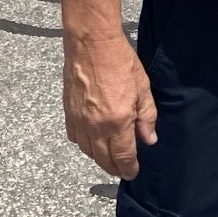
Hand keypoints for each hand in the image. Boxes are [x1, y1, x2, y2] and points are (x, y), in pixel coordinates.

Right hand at [62, 35, 157, 178]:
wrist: (92, 43)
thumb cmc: (120, 61)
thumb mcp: (143, 88)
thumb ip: (147, 117)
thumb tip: (149, 139)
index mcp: (117, 121)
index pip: (123, 156)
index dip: (129, 168)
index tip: (133, 173)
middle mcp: (95, 126)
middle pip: (103, 160)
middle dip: (113, 168)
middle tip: (122, 169)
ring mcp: (79, 120)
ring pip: (87, 151)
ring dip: (99, 158)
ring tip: (108, 155)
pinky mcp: (68, 112)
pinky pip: (74, 137)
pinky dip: (84, 143)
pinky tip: (91, 139)